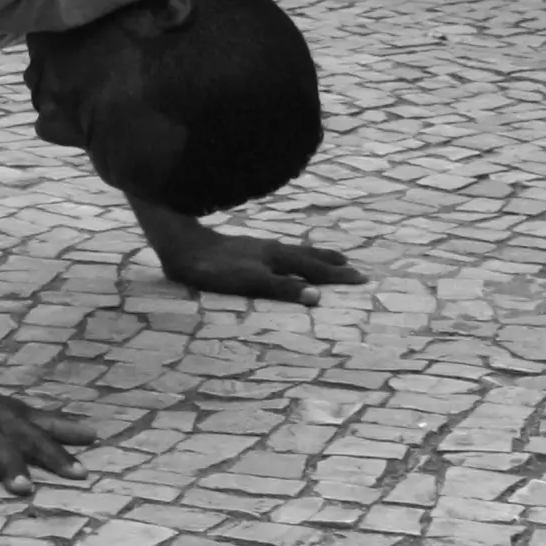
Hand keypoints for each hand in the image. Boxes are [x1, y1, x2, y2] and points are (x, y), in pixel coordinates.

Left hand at [153, 222, 366, 303]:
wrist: (184, 246)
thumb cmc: (216, 269)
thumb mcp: (251, 282)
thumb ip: (283, 289)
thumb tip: (318, 298)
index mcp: (278, 257)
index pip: (315, 268)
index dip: (337, 275)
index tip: (362, 278)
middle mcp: (273, 250)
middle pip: (309, 256)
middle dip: (332, 263)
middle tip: (353, 267)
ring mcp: (259, 248)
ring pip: (295, 251)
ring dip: (315, 257)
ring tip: (329, 257)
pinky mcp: (246, 249)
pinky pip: (281, 252)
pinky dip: (296, 256)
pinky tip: (286, 258)